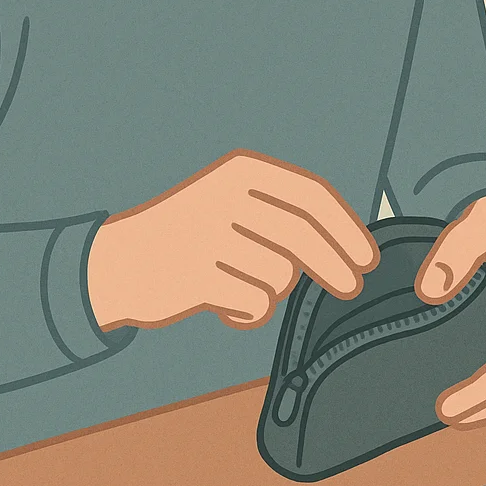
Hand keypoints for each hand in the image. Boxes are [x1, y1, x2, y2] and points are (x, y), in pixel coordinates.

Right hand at [87, 150, 377, 330]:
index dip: (347, 229)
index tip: (367, 257)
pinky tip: (225, 306)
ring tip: (241, 286)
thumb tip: (351, 248)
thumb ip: (284, 216)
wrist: (117, 262)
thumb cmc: (190, 236)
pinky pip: (254, 305)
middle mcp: (226, 196)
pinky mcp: (197, 276)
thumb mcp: (232, 203)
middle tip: (351, 287)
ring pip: (280, 276)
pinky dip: (248, 313)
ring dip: (271, 292)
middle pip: (304, 237)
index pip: (312, 196)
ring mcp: (209, 236)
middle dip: (336, 266)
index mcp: (241, 171)